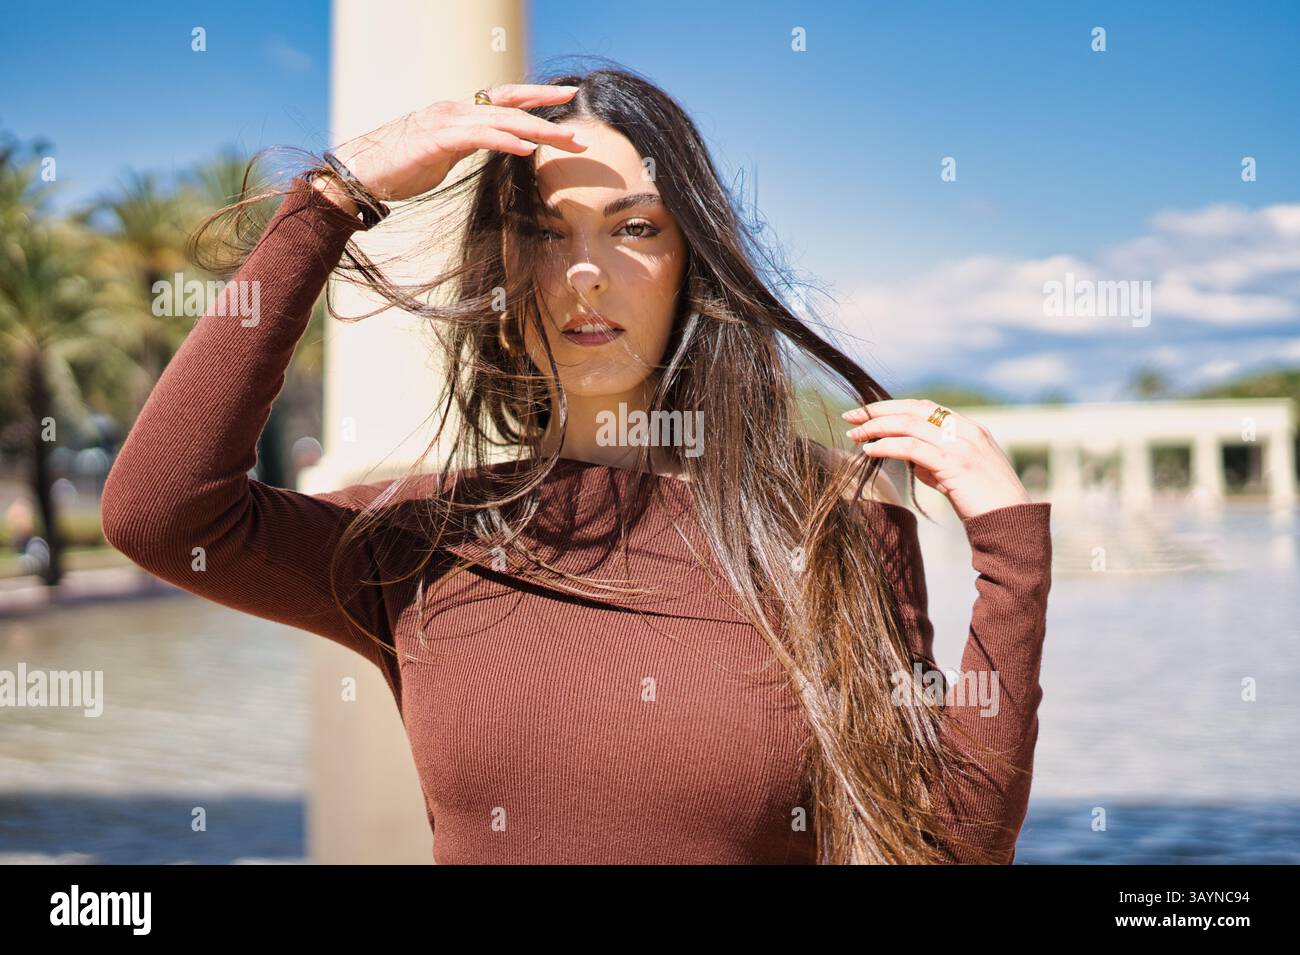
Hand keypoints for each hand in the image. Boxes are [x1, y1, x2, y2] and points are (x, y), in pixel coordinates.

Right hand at [324, 83, 587, 203]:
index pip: (505, 100)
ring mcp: (446, 121)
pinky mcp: (437, 139)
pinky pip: (479, 138)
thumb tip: (493, 147)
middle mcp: (456, 110)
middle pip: (511, 106)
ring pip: (502, 121)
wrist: (364, 173)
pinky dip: (506, 141)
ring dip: (538, 130)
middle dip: (548, 113)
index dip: (536, 97)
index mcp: (460, 113)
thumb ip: (469, 145)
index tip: (566, 99)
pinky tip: (527, 149)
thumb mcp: (445, 154)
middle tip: (580, 127)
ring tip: (567, 141)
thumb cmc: (402, 167)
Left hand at [842, 398, 1032, 520]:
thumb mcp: (958, 475)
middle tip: (851, 415)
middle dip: (878, 410)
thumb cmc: (984, 504)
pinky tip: (870, 451)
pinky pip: (913, 448)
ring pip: (910, 424)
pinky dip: (888, 446)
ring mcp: (962, 445)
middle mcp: (966, 430)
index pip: (924, 407)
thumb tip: (906, 457)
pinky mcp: (955, 464)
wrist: (1012, 524)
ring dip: (877, 427)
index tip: (867, 412)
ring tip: (855, 434)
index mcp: (969, 428)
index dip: (893, 407)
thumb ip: (934, 462)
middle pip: (913, 409)